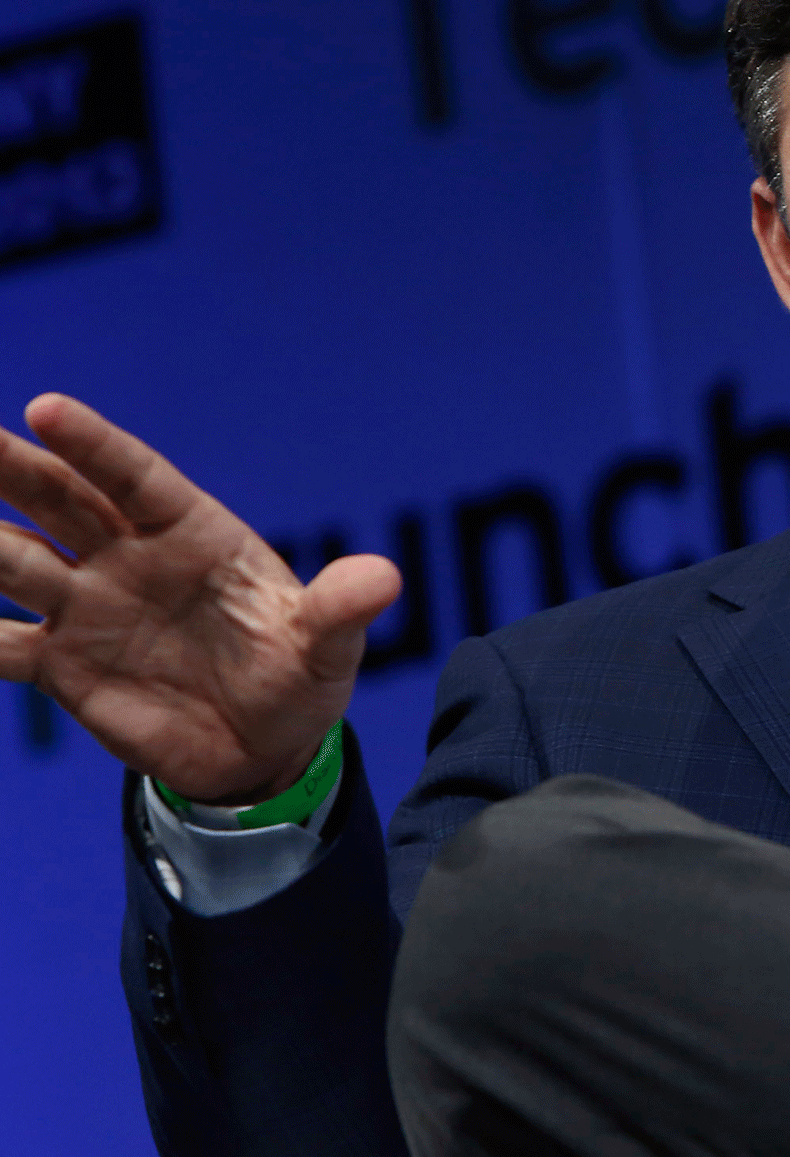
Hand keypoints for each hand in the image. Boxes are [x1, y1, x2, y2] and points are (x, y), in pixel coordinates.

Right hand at [0, 394, 399, 801]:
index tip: (45, 407)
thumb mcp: (327, 646)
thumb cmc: (298, 676)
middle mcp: (128, 557)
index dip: (92, 444)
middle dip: (5, 464)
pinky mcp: (61, 664)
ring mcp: (87, 606)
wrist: (263, 749)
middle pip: (54, 498)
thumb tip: (385, 579)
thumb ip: (341, 610)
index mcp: (192, 534)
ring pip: (11, 558)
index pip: (133, 478)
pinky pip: (0, 643)